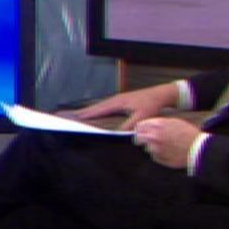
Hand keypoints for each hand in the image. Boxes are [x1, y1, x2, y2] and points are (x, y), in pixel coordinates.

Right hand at [65, 82, 179, 129]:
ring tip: (77, 116)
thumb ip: (130, 125)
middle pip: (94, 107)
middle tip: (67, 116)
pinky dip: (97, 110)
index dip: (85, 114)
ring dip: (88, 111)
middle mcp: (115, 100)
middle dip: (81, 112)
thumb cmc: (152, 105)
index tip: (73, 118)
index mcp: (117, 102)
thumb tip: (118, 134)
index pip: (97, 110)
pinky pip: (105, 107)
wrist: (161, 94)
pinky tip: (95, 114)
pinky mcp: (121, 102)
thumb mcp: (142, 116)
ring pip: (99, 106)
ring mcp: (118, 100)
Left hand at [131, 117, 199, 169]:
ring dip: (152, 147)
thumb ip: (158, 123)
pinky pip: (154, 156)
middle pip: (137, 138)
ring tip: (165, 146)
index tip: (143, 131)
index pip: (139, 126)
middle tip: (149, 140)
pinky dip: (159, 155)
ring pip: (146, 148)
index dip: (141, 129)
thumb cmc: (188, 133)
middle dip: (141, 139)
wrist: (198, 148)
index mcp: (157, 125)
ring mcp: (155, 149)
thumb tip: (147, 126)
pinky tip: (169, 152)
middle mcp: (153, 136)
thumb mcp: (174, 122)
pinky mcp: (159, 159)